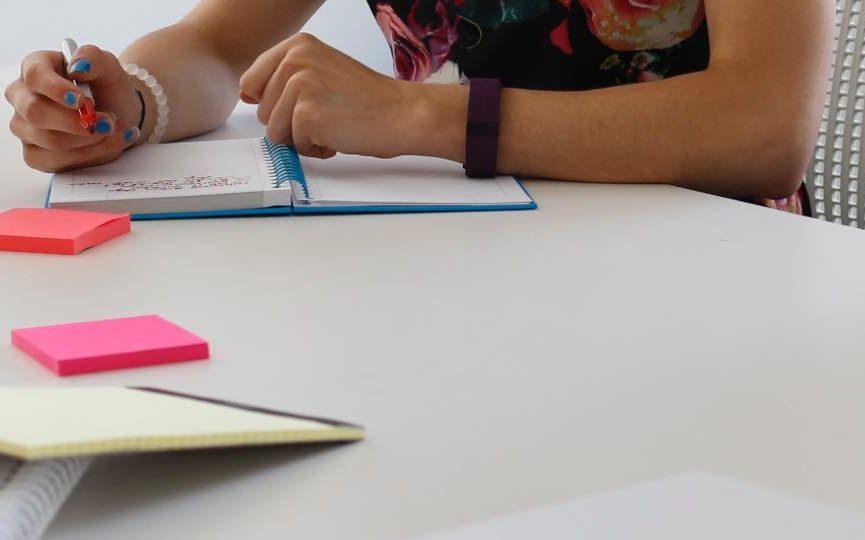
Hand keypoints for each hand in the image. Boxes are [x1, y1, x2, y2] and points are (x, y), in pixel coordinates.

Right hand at [4, 45, 141, 172]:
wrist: (120, 113)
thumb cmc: (106, 86)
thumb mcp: (108, 66)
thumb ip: (93, 57)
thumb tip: (78, 66)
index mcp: (35, 68)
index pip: (35, 76)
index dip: (56, 89)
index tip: (81, 101)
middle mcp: (23, 97)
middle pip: (36, 113)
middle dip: (77, 123)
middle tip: (108, 122)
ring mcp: (26, 127)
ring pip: (50, 141)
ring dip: (90, 141)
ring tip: (112, 130)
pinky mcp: (36, 154)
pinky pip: (56, 162)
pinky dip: (89, 156)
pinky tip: (108, 144)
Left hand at [240, 33, 460, 159]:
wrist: (401, 114)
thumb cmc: (368, 99)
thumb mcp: (321, 71)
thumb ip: (284, 78)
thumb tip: (245, 94)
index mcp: (297, 45)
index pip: (251, 82)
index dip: (272, 104)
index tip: (302, 105)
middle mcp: (294, 60)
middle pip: (261, 111)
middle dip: (290, 123)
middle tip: (327, 115)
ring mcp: (299, 86)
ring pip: (274, 132)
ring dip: (302, 139)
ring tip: (333, 125)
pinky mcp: (306, 115)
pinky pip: (293, 146)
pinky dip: (316, 149)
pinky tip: (339, 136)